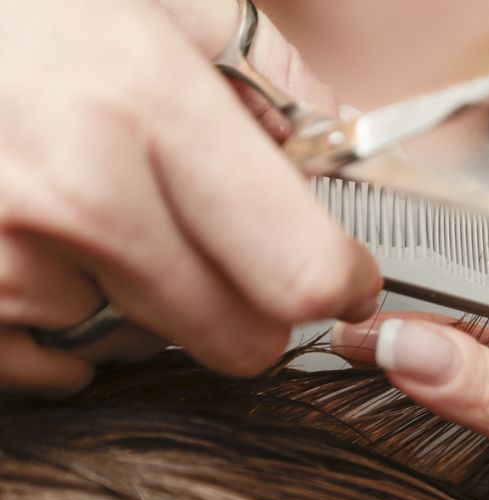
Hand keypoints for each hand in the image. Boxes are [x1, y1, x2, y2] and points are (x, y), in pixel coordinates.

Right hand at [0, 0, 380, 394]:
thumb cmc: (27, 3)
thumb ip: (267, 78)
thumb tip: (337, 149)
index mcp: (143, 106)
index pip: (299, 270)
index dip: (340, 281)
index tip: (343, 272)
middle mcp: (72, 199)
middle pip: (238, 338)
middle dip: (257, 305)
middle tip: (231, 251)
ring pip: (145, 344)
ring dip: (147, 298)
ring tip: (96, 210)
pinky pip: (56, 362)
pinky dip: (70, 320)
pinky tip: (43, 245)